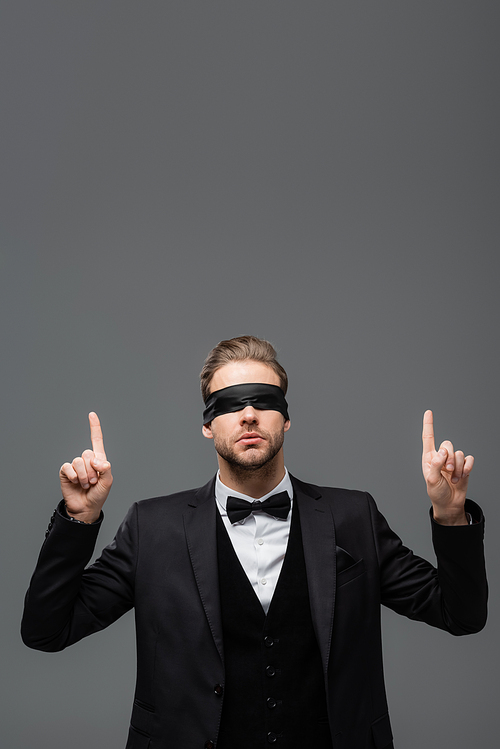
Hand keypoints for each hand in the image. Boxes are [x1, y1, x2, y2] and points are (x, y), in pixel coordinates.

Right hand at [59, 412, 112, 522]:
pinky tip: (76, 483)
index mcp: (99, 460)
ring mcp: (76, 466)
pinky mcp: (66, 472)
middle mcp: (87, 460)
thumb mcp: (108, 482)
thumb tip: (96, 460)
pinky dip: (74, 476)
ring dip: (84, 476)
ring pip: (79, 461)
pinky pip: (68, 467)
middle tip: (93, 481)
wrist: (86, 507)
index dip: (94, 427)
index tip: (92, 414)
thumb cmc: (98, 494)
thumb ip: (105, 468)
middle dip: (92, 470)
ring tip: (85, 484)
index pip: (96, 440)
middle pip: (88, 453)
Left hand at [421, 410, 473, 524]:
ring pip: (459, 453)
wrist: (449, 503)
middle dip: (449, 458)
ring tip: (453, 478)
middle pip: (447, 444)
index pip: (428, 438)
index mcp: (429, 458)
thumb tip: (442, 451)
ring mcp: (453, 461)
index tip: (428, 412)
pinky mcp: (464, 466)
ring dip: (458, 467)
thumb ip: (435, 464)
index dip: (429, 425)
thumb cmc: (437, 493)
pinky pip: (469, 459)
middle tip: (447, 471)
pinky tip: (462, 476)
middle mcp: (441, 457)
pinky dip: (467, 468)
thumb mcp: (431, 480)